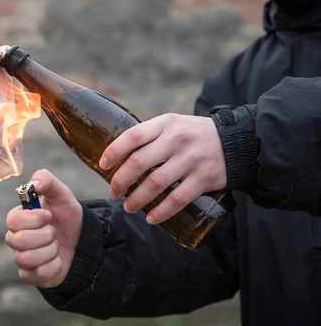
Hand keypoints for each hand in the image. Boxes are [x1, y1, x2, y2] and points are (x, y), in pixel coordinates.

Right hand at [5, 169, 81, 287]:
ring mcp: (21, 258)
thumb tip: (33, 184)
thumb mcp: (62, 194)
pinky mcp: (29, 275)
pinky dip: (54, 265)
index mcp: (18, 219)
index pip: (12, 220)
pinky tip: (58, 260)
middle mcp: (15, 239)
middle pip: (19, 241)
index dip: (34, 218)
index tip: (48, 216)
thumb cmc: (67, 216)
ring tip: (56, 245)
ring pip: (28, 258)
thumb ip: (46, 180)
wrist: (82, 241)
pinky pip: (38, 273)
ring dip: (51, 250)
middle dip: (45, 235)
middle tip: (54, 232)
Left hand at [99, 113, 226, 224]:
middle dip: (121, 181)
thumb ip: (150, 137)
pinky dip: (161, 212)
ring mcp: (192, 159)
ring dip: (137, 199)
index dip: (114, 151)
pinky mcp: (204, 178)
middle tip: (114, 192)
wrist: (239, 141)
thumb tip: (118, 159)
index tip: (102, 165)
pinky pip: (177, 199)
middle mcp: (177, 139)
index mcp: (166, 124)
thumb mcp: (173, 125)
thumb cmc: (195, 135)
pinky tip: (151, 218)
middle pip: (140, 162)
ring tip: (128, 207)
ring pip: (156, 183)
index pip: (133, 136)